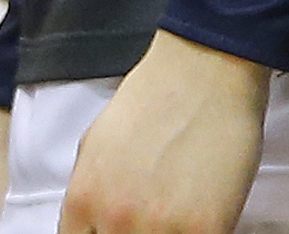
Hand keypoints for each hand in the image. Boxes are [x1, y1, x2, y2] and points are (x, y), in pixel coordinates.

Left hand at [58, 31, 270, 233]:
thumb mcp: (95, 144)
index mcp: (83, 199)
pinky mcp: (205, 230)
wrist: (203, 70)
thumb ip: (90, 191)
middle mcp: (115, 220)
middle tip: (147, 217)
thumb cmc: (153, 99)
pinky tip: (199, 219)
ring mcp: (160, 228)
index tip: (112, 228)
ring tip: (172, 218)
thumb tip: (92, 223)